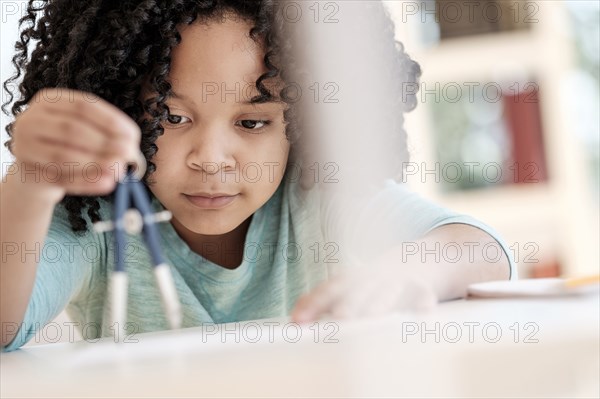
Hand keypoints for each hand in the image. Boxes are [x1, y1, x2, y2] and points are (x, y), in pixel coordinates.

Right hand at [10, 88, 140, 201]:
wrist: (36, 174)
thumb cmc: (68, 147)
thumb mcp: (86, 134)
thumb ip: (108, 136)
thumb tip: (131, 151)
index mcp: (49, 100)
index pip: (83, 105)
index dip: (111, 120)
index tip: (133, 136)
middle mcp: (31, 119)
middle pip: (72, 129)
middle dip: (105, 143)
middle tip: (129, 155)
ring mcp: (24, 147)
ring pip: (63, 155)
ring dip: (96, 163)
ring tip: (119, 170)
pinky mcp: (26, 173)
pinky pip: (60, 179)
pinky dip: (87, 182)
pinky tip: (107, 184)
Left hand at [291, 251, 438, 322]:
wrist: (416, 259)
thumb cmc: (372, 283)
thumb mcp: (346, 287)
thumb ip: (320, 301)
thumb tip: (293, 319)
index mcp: (350, 279)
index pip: (328, 290)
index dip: (313, 303)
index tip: (298, 320)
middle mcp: (371, 278)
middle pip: (357, 290)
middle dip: (348, 304)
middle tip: (339, 318)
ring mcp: (396, 281)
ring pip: (387, 292)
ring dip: (379, 304)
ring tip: (372, 317)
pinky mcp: (419, 287)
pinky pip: (422, 292)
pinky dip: (423, 300)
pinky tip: (423, 311)